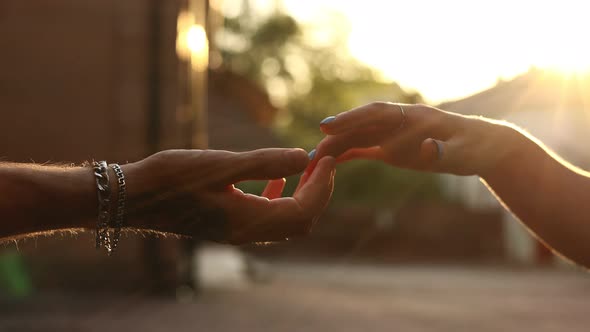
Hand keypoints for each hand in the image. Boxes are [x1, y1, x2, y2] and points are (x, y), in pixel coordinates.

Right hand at [121, 148, 335, 243]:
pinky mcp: (228, 224)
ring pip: (286, 221)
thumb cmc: (171, 178)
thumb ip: (265, 163)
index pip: (304, 211)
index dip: (322, 185)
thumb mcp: (220, 165)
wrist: (132, 197)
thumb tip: (304, 157)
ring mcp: (237, 231)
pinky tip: (276, 178)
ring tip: (306, 165)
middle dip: (318, 191)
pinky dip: (280, 197)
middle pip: (301, 221)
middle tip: (322, 161)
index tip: (327, 157)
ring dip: (302, 194)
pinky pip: (267, 217)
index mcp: (249, 221)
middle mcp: (247, 232)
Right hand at [310, 102, 514, 176]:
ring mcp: (394, 134)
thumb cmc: (475, 147)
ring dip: (338, 146)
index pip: (377, 113)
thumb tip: (426, 147)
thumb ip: (443, 151)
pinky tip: (332, 161)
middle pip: (362, 126)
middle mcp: (399, 122)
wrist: (482, 148)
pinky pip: (366, 148)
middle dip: (338, 136)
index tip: (328, 125)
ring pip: (360, 137)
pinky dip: (348, 153)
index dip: (351, 118)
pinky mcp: (393, 148)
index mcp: (414, 116)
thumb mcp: (463, 151)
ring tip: (315, 161)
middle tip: (315, 151)